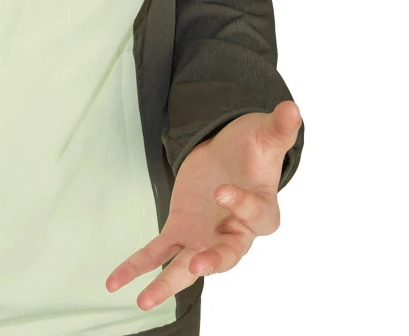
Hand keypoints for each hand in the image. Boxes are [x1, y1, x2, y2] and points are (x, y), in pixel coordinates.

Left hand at [105, 100, 300, 310]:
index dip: (240, 205)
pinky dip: (137, 266)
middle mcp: (234, 232)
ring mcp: (205, 236)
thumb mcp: (265, 134)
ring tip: (144, 300)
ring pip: (188, 266)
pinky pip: (158, 253)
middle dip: (214, 261)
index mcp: (262, 211)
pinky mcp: (181, 230)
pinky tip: (115, 282)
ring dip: (166, 283)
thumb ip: (279, 127)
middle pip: (228, 255)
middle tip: (200, 266)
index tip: (224, 190)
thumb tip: (292, 108)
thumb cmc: (252, 148)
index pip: (255, 216)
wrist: (229, 152)